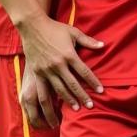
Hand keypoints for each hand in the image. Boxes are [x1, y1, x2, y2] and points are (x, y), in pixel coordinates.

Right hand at [17, 12, 103, 126]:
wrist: (33, 27)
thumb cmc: (55, 29)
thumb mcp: (74, 32)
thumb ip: (88, 41)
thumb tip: (103, 46)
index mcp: (69, 55)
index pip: (85, 72)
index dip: (94, 82)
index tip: (101, 91)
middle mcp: (58, 64)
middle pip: (73, 84)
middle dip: (83, 96)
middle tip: (91, 106)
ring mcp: (46, 70)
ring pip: (59, 90)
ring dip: (68, 100)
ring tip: (77, 109)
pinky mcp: (37, 73)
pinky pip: (44, 89)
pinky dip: (50, 100)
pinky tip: (55, 107)